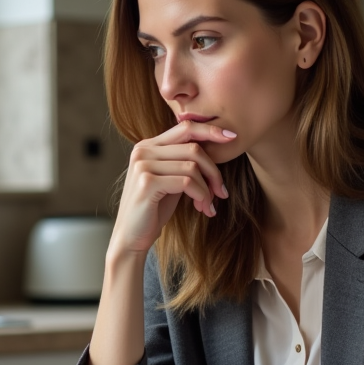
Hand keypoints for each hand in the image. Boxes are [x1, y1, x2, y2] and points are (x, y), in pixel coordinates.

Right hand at [111, 121, 235, 255]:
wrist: (131, 236)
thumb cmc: (153, 209)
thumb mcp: (170, 179)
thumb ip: (183, 161)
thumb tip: (215, 148)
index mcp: (148, 146)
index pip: (185, 128)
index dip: (211, 131)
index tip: (232, 138)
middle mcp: (143, 151)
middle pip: (193, 148)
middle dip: (213, 171)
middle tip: (221, 191)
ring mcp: (143, 165)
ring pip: (192, 166)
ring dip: (207, 189)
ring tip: (208, 205)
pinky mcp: (147, 183)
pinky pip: (186, 182)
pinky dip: (201, 195)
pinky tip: (202, 208)